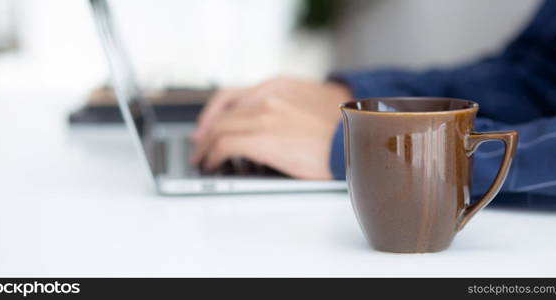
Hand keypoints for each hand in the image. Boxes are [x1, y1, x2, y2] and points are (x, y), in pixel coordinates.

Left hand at [191, 76, 350, 178]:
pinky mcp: (263, 139)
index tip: (205, 126)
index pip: (231, 95)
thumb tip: (265, 124)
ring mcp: (264, 117)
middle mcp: (268, 97)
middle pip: (222, 115)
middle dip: (205, 133)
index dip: (212, 113)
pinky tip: (213, 163)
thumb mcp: (309, 103)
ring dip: (206, 146)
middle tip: (199, 147)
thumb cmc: (339, 127)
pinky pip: (226, 145)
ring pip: (219, 129)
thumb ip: (284, 106)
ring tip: (203, 159)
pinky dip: (213, 155)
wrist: (356, 138)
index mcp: (278, 86)